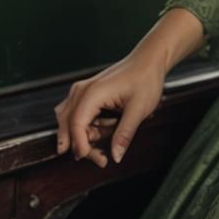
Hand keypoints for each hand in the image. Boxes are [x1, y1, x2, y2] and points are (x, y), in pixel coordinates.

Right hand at [53, 7, 205, 167]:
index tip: (98, 159)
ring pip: (71, 124)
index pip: (75, 126)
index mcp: (92, 93)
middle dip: (83, 146)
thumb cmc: (146, 78)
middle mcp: (81, 91)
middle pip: (68, 127)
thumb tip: (115, 156)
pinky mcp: (86, 94)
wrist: (149, 60)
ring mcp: (82, 92)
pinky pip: (79, 117)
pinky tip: (109, 124)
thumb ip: (124, 134)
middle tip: (103, 158)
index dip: (82, 146)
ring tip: (113, 131)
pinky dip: (90, 127)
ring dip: (88, 136)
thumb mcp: (139, 109)